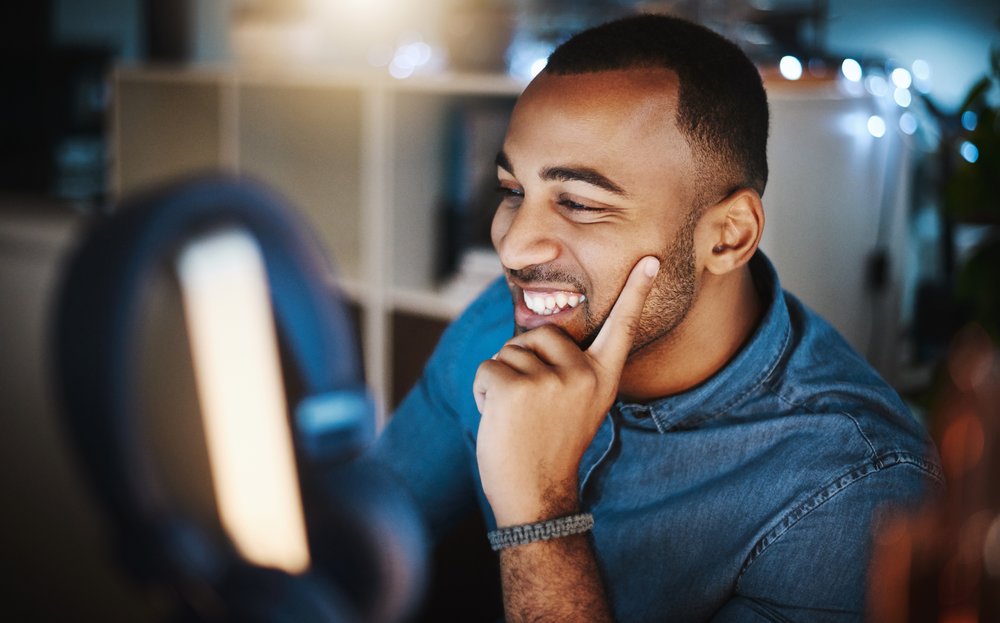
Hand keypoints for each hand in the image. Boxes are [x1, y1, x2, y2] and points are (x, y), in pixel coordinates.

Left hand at [473, 256, 660, 525]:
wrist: (534, 495)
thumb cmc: (547, 450)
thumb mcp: (574, 406)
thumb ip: (566, 371)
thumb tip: (540, 334)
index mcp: (602, 378)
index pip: (621, 329)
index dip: (635, 293)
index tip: (650, 260)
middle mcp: (583, 374)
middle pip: (539, 335)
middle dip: (523, 362)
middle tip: (531, 409)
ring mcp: (552, 379)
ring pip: (510, 351)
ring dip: (501, 379)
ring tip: (516, 417)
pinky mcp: (518, 386)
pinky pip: (488, 368)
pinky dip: (483, 390)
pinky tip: (500, 420)